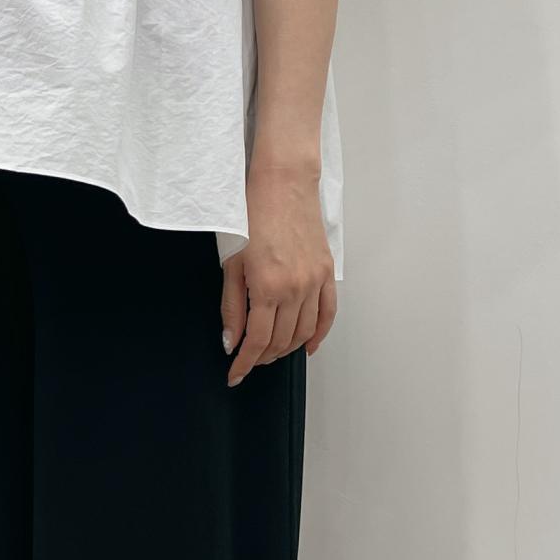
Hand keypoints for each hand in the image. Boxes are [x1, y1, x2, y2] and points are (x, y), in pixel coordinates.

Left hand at [221, 161, 336, 386]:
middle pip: (281, 340)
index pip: (258, 341)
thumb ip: (232, 306)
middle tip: (249, 359)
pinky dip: (319, 334)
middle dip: (263, 356)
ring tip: (270, 352)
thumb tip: (232, 341)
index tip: (235, 375)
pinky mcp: (327, 272)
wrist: (282, 184)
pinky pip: (328, 313)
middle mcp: (295, 289)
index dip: (245, 363)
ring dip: (286, 348)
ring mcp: (315, 281)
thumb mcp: (231, 262)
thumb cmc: (252, 215)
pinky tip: (307, 346)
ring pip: (304, 332)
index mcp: (268, 287)